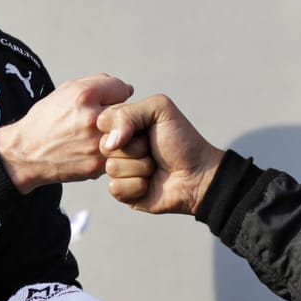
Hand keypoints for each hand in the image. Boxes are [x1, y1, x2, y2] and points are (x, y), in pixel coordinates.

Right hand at [0, 74, 133, 192]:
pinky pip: (118, 154)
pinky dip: (110, 152)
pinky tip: (91, 151)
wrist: (26, 154)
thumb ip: (99, 83)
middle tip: (101, 121)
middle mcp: (93, 119)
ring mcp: (96, 144)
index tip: (102, 102)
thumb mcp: (66, 91)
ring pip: (127, 136)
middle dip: (117, 116)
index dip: (113, 94)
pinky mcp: (97, 166)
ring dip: (119, 136)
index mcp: (84, 95)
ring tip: (97, 136)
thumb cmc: (47, 120)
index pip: (122, 88)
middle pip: (127, 112)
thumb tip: (128, 90)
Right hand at [97, 94, 222, 214]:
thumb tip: (109, 143)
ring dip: (141, 167)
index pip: (102, 121)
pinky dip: (138, 186)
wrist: (198, 174)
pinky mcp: (122, 192)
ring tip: (155, 166)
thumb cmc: (181, 140)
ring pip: (111, 168)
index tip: (144, 128)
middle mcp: (118, 146)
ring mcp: (119, 170)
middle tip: (152, 148)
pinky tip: (150, 184)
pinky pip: (115, 188)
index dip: (122, 126)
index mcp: (123, 124)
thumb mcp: (159, 109)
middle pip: (104, 146)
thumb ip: (128, 113)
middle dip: (135, 148)